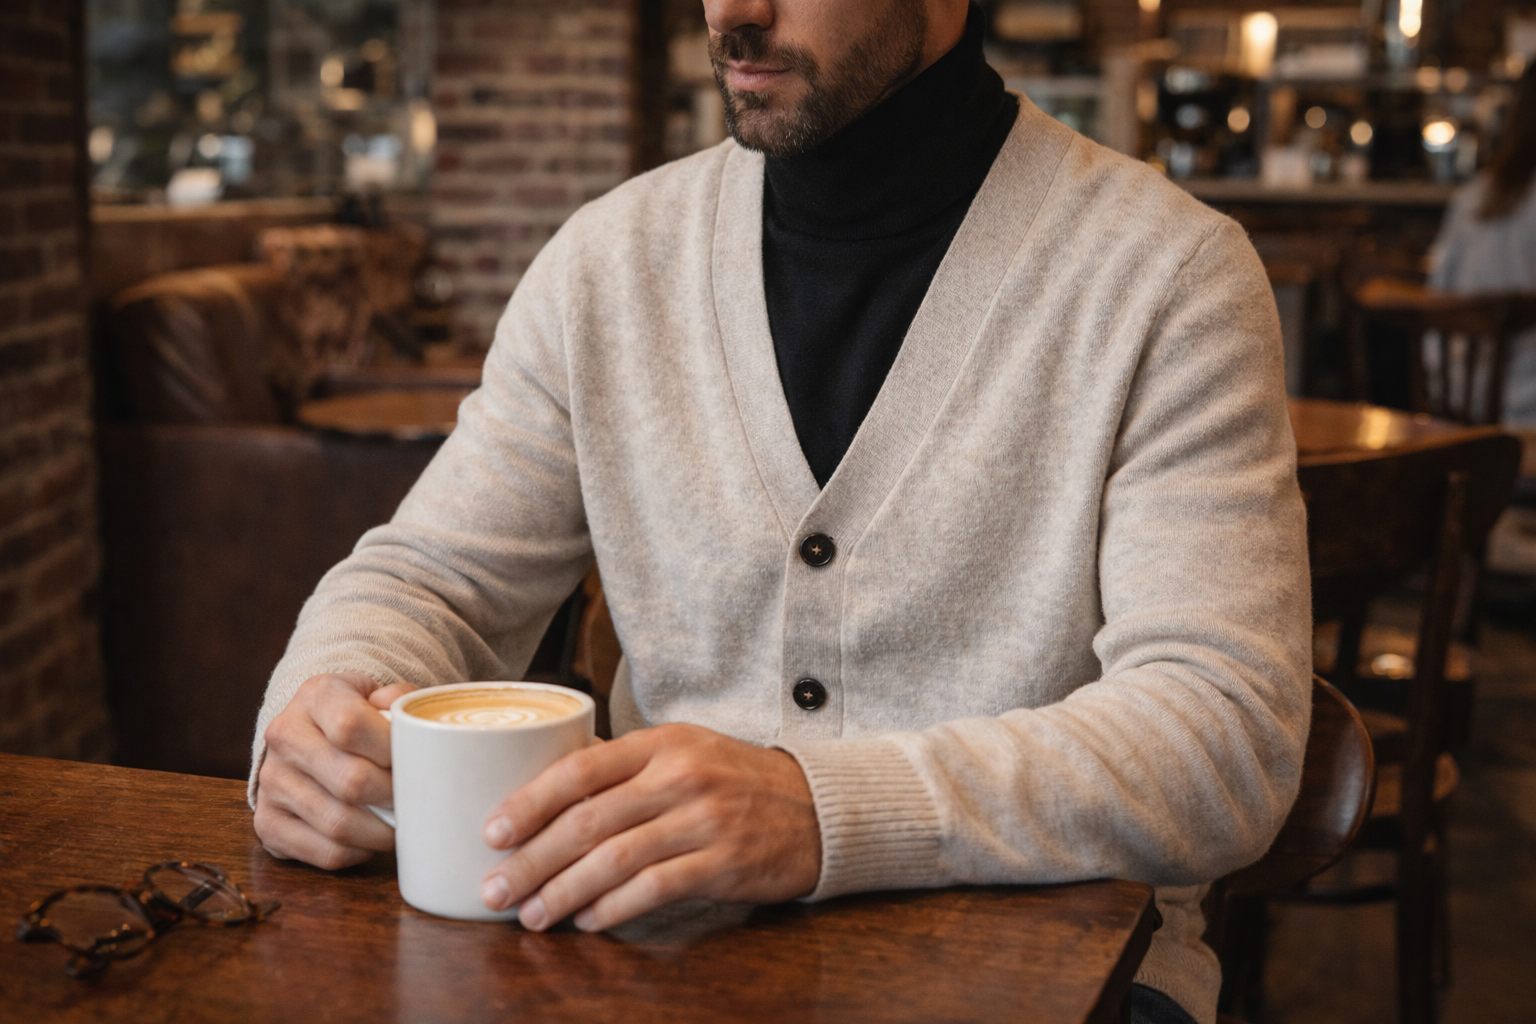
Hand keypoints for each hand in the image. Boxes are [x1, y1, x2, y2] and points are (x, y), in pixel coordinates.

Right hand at [253, 673, 417, 869]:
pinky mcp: (268, 823)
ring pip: (339, 823)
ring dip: (382, 831)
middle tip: (418, 800)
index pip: (351, 726)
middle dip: (395, 797)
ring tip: (402, 822)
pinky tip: (372, 837)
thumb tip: (405, 718)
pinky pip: (326, 851)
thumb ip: (399, 699)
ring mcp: (271, 782)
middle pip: (350, 781)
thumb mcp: (376, 694)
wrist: (309, 734)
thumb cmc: (356, 715)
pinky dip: (360, 852)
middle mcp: (285, 737)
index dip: (392, 750)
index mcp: (315, 696)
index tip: (418, 761)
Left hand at [478, 723, 820, 930]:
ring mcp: (703, 820)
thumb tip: (551, 784)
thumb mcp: (685, 751)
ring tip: (532, 915)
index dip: (529, 802)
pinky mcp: (722, 862)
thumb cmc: (737, 780)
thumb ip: (626, 766)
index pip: (580, 769)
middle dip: (532, 860)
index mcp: (662, 742)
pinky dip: (613, 908)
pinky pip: (653, 889)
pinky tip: (587, 921)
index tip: (492, 831)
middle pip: (587, 821)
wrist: (817, 806)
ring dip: (563, 892)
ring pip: (614, 860)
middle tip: (496, 887)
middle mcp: (679, 776)